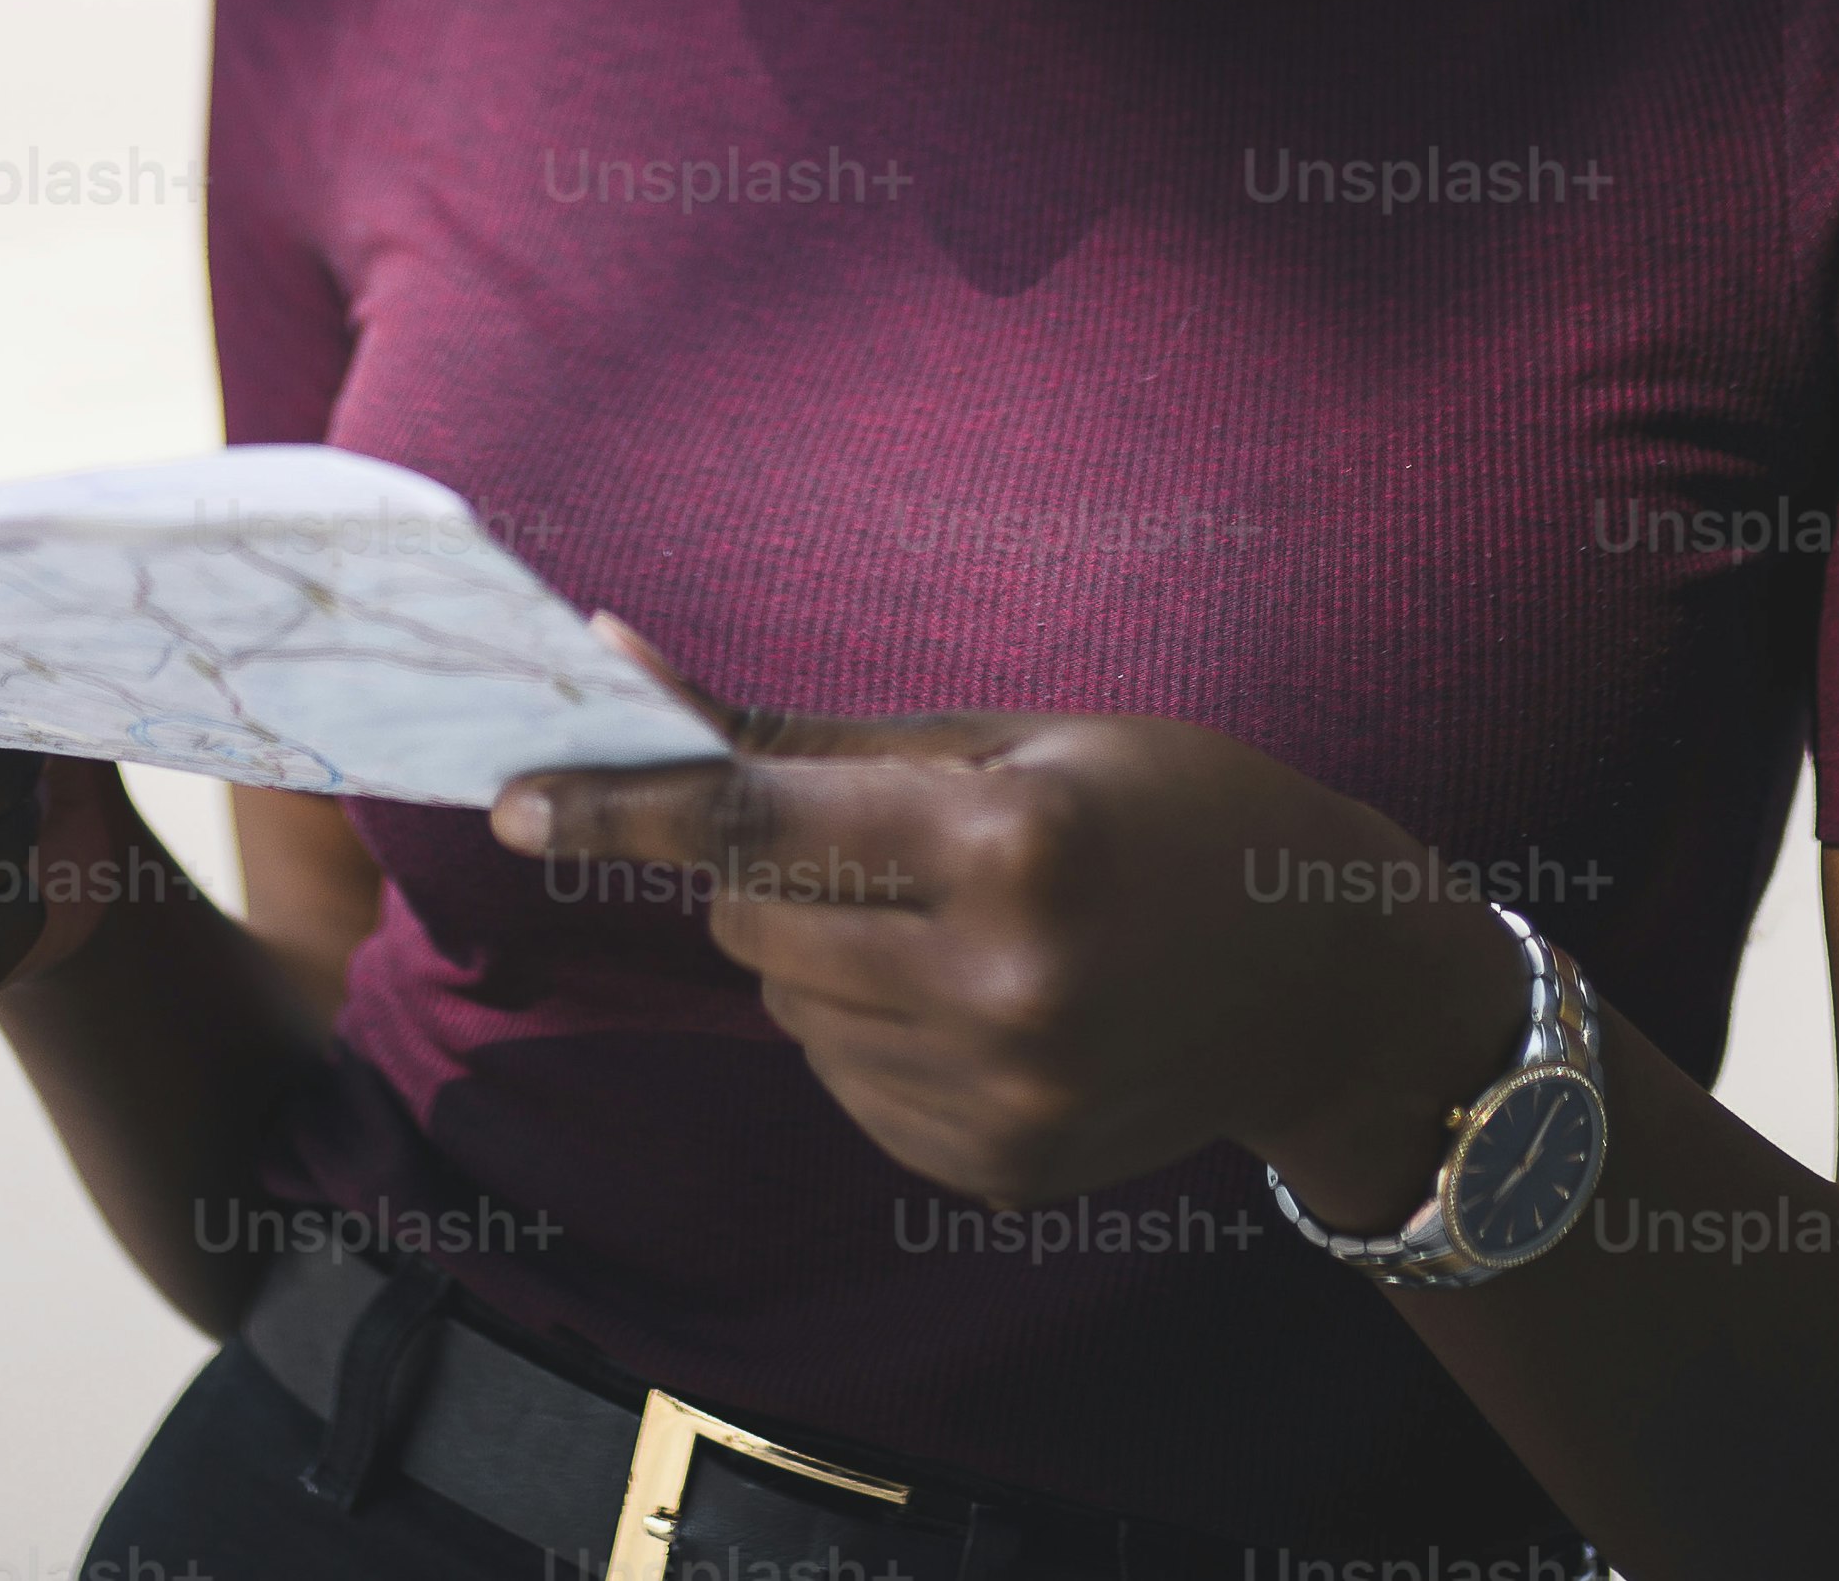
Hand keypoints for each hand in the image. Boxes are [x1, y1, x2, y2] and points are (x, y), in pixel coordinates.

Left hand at [489, 683, 1527, 1219]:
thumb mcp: (1011, 739)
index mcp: (1013, 845)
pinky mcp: (997, 1169)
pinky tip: (977, 997)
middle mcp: (1004, 984)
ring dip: (823, 955)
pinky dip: (870, 1032)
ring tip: (951, 920)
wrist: (1325, 981)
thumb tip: (624, 669)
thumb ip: (811, 737)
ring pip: (788, 1011)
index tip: (513, 801)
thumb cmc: (1167, 810)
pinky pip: (846, 1085)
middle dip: (770, 872)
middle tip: (871, 839)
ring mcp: (1003, 1097)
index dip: (626, 810)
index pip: (761, 823)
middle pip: (756, 923)